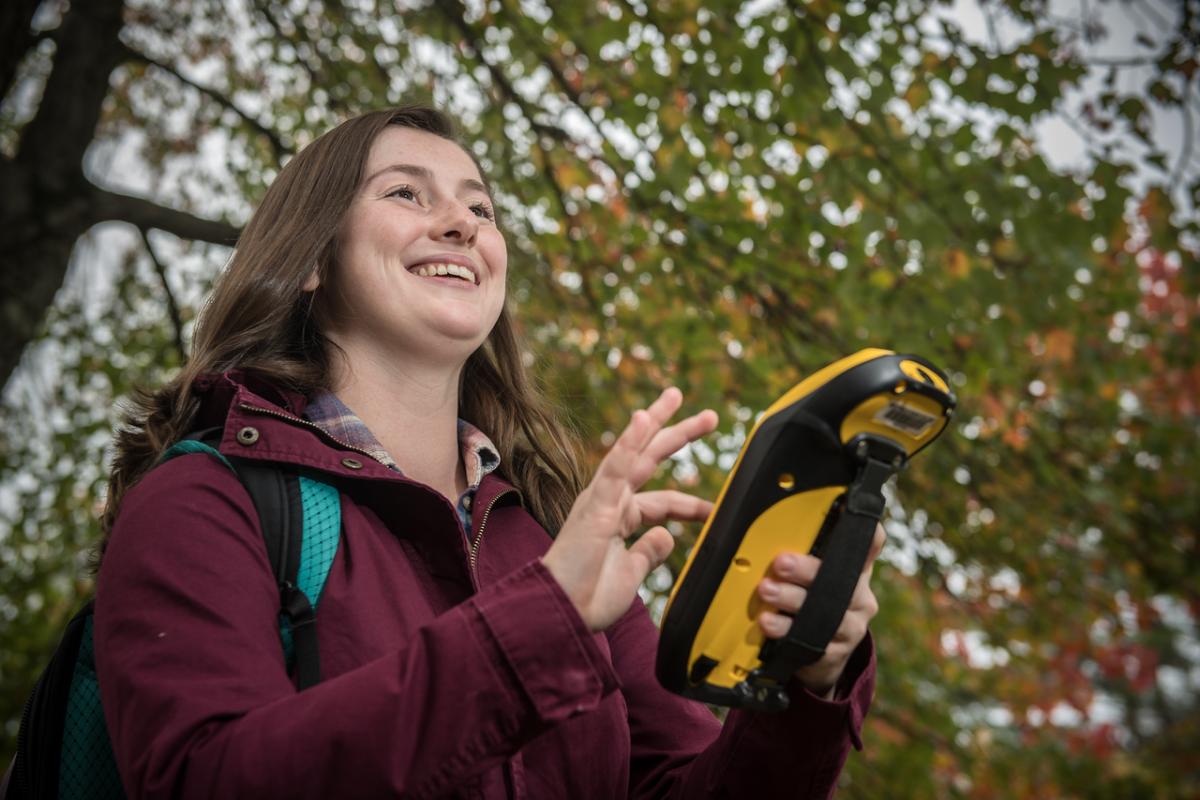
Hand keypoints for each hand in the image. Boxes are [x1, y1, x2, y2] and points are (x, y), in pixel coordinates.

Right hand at [542, 387, 717, 631]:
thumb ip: (648, 552)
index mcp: (619, 519)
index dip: (691, 504)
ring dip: (654, 422)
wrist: (562, 612)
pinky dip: (629, 442)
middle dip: (677, 435)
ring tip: (676, 397)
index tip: (713, 509)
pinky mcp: (595, 505)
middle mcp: (611, 503)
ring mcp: (602, 500)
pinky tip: (642, 418)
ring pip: (633, 451)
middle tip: (708, 416)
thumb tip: (667, 537)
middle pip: (649, 459)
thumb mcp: (631, 574)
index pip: (662, 501)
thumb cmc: (588, 598)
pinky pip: (615, 468)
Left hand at [755, 522, 884, 697]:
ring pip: (826, 611)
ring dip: (791, 600)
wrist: (818, 658)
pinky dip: (786, 631)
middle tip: (779, 563)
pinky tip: (768, 624)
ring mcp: (850, 624)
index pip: (869, 540)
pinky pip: (813, 642)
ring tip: (766, 592)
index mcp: (853, 567)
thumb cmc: (808, 603)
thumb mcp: (809, 575)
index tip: (843, 510)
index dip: (864, 526)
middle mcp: (858, 593)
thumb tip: (749, 519)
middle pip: (841, 577)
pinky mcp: (836, 652)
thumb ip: (796, 551)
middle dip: (806, 568)